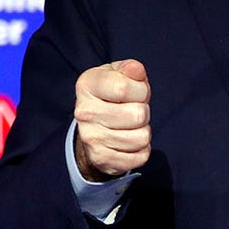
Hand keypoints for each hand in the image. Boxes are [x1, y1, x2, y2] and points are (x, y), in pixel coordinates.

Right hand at [73, 59, 151, 181]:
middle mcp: (84, 112)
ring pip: (142, 137)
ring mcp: (91, 138)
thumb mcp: (120, 74)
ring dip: (143, 130)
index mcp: (87, 85)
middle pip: (137, 115)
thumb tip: (136, 70)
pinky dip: (141, 149)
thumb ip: (131, 69)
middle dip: (144, 110)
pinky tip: (129, 140)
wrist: (95, 125)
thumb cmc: (113, 93)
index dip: (140, 90)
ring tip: (130, 125)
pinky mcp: (102, 159)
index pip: (124, 88)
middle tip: (133, 109)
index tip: (136, 91)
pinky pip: (140, 157)